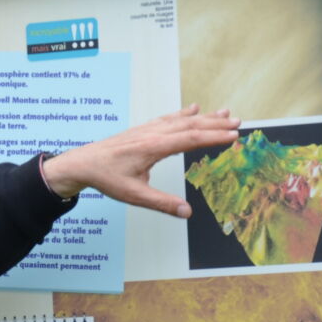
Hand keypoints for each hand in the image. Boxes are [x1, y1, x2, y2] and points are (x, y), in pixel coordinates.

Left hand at [40, 104, 241, 217]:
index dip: (214, 137)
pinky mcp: (143, 129)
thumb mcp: (134, 195)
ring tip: (225, 112)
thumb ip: (162, 203)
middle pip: (191, 125)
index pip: (191, 140)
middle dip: (216, 123)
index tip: (234, 136)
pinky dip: (184, 113)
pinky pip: (169, 118)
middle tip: (238, 122)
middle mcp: (153, 133)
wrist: (83, 163)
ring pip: (181, 120)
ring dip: (205, 116)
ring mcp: (148, 129)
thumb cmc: (107, 178)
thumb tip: (187, 213)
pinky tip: (193, 109)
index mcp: (153, 147)